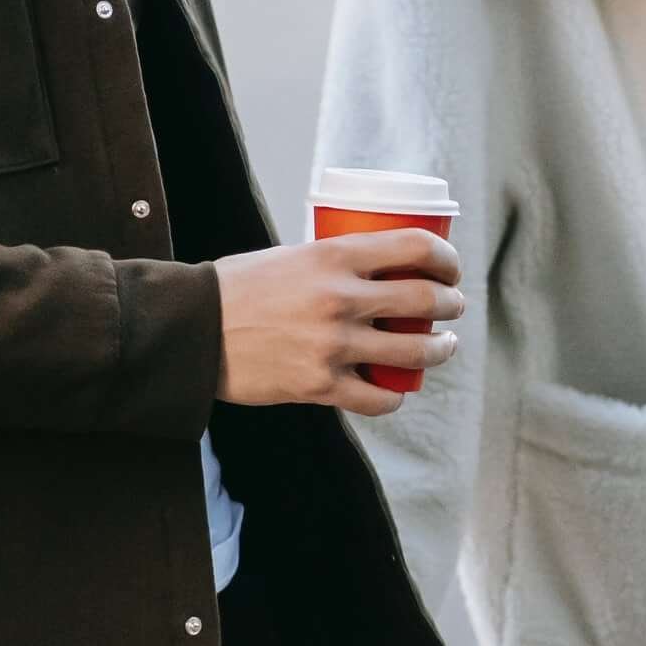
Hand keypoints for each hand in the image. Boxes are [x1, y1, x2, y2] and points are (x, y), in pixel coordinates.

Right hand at [213, 231, 462, 415]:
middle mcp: (340, 298)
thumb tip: (371, 271)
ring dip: (439, 349)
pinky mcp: (320, 386)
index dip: (446, 258)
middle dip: (451, 304)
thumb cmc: (237, 289)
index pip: (415, 248)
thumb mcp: (289, 257)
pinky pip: (379, 397)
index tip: (451, 269)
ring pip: (414, 351)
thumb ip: (331, 264)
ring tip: (441, 346)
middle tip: (452, 307)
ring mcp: (332, 344)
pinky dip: (395, 395)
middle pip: (425, 299)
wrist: (192, 330)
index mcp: (333, 255)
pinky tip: (397, 389)